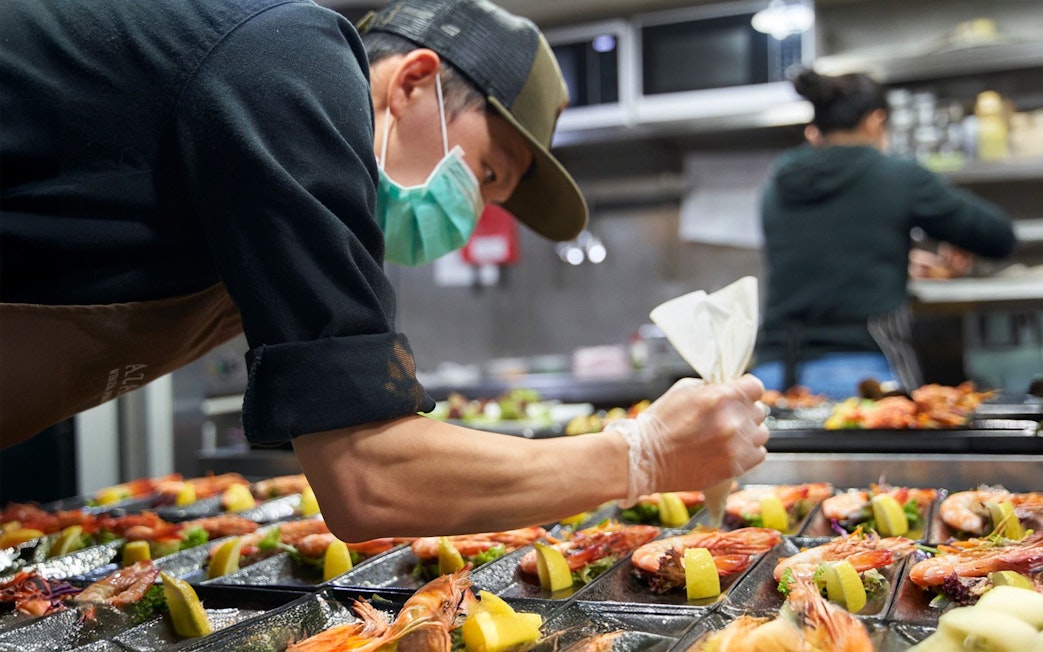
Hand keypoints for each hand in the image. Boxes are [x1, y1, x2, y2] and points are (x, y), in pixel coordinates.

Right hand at [609, 375, 769, 504]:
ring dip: (748, 433)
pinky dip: (748, 452)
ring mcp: (735, 446)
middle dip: (744, 412)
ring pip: (762, 434)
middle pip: (759, 411)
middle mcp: (732, 421)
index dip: (747, 390)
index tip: (741, 395)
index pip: (756, 387)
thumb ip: (713, 388)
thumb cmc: (659, 423)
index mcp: (720, 397)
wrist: (644, 458)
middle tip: (727, 418)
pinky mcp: (733, 467)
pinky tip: (730, 450)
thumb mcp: (683, 390)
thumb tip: (731, 389)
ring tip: (729, 436)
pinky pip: (758, 455)